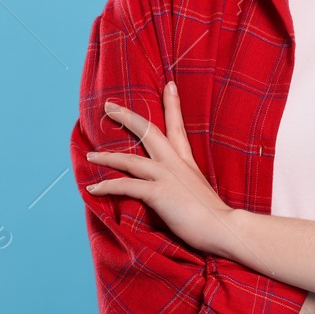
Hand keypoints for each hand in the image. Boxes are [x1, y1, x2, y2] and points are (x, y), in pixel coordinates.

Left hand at [84, 81, 236, 255]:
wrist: (225, 228)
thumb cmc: (215, 217)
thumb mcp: (200, 191)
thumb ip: (187, 185)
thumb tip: (180, 190)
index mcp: (186, 162)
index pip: (177, 127)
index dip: (172, 105)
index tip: (169, 85)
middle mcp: (175, 164)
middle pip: (148, 132)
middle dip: (127, 117)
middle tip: (109, 105)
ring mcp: (167, 177)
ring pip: (130, 160)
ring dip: (106, 157)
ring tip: (89, 156)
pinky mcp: (159, 193)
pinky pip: (126, 186)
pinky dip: (107, 187)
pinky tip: (92, 189)